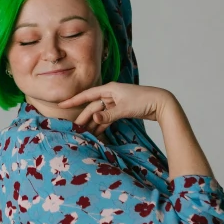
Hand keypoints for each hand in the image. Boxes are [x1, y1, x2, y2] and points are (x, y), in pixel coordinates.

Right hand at [58, 82, 175, 137]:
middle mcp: (110, 95)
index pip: (87, 95)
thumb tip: (94, 118)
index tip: (62, 105)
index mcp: (109, 89)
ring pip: (99, 114)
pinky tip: (96, 134)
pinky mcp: (121, 110)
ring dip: (92, 123)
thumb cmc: (143, 101)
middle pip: (92, 107)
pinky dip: (102, 125)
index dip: (74, 100)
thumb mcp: (124, 108)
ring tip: (83, 134)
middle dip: (83, 117)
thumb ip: (108, 114)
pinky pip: (107, 118)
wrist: (161, 103)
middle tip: (74, 129)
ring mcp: (115, 103)